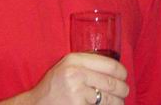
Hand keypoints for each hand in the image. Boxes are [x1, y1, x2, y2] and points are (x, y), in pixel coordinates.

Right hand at [0, 53, 128, 103]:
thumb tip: (114, 68)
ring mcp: (76, 92)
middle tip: (124, 92)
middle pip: (111, 82)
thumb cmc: (54, 85)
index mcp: (75, 59)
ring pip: (109, 98)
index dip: (121, 72)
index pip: (109, 64)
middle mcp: (76, 73)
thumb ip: (85, 63)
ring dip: (118, 102)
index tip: (124, 76)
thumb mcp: (66, 66)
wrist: (36, 104)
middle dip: (123, 89)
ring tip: (119, 102)